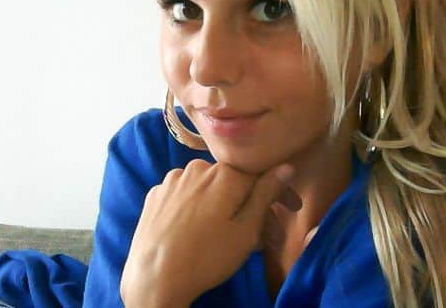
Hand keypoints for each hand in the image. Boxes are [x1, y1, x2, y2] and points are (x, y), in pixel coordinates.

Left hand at [119, 159, 301, 307]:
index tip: (292, 208)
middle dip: (250, 202)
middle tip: (264, 234)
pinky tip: (197, 228)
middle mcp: (198, 168)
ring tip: (228, 233)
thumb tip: (285, 167)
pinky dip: (196, 206)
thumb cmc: (207, 257)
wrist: (153, 278)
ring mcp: (172, 180)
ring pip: (208, 187)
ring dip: (222, 204)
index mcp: (225, 173)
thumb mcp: (246, 230)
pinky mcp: (155, 194)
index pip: (261, 175)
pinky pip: (185, 195)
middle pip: (233, 182)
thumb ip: (266, 194)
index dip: (279, 193)